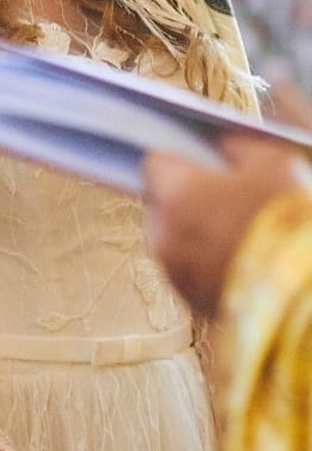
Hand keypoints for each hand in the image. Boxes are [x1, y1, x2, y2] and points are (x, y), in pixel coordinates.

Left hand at [142, 134, 311, 316]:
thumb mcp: (272, 162)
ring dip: (196, 236)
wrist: (302, 295)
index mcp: (174, 192)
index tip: (198, 164)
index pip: (153, 163)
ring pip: (175, 242)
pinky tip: (241, 263)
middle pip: (162, 205)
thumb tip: (224, 146)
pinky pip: (191, 273)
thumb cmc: (285, 219)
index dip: (178, 161)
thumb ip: (237, 148)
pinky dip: (207, 266)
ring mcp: (175, 274)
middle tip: (226, 201)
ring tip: (239, 236)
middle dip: (187, 201)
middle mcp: (163, 235)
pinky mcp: (193, 304)